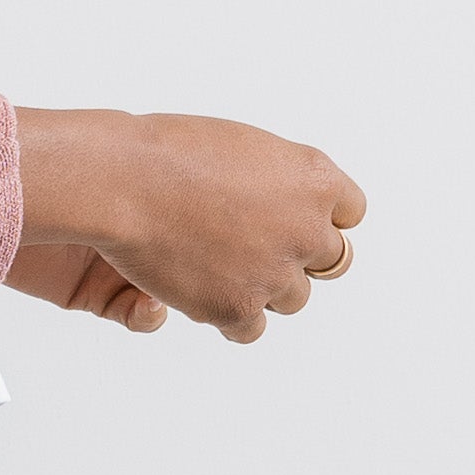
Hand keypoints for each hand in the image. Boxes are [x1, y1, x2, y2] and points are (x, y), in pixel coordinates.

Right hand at [8, 109, 364, 344]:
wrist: (124, 182)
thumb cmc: (170, 153)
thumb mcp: (246, 146)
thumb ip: (278, 179)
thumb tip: (282, 204)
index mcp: (315, 180)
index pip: (350, 213)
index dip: (317, 217)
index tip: (291, 219)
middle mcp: (307, 230)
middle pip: (330, 260)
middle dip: (297, 254)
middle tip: (256, 247)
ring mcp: (276, 274)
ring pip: (293, 298)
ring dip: (264, 286)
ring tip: (219, 265)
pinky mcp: (238, 308)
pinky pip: (252, 328)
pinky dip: (230, 315)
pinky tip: (202, 291)